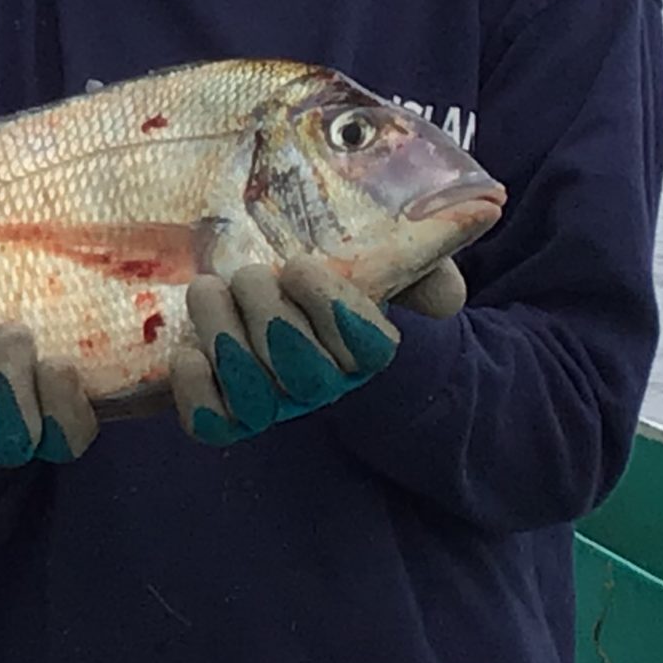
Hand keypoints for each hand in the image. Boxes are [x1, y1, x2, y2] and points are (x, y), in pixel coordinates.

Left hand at [170, 256, 462, 446]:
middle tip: (247, 274)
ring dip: (225, 338)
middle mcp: (324, 385)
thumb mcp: (380, 251)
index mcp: (367, 347)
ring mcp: (275, 406)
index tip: (300, 265)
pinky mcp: (227, 415)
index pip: (368, 349)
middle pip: (307, 376)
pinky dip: (197, 390)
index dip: (333, 308)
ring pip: (256, 397)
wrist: (270, 294)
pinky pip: (212, 424)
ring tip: (207, 290)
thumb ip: (424, 250)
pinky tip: (189, 351)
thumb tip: (473, 238)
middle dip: (269, 316)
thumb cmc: (327, 272)